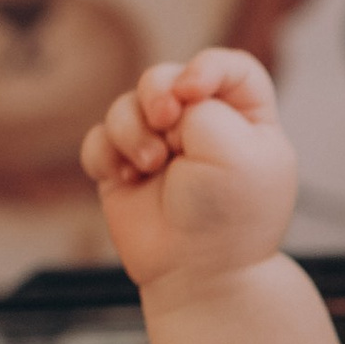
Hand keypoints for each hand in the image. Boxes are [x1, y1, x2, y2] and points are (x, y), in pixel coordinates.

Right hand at [80, 51, 299, 296]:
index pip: (228, 67)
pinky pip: (98, 140)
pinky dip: (105, 154)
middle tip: (165, 119)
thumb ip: (199, 104)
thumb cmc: (228, 217)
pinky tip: (124, 178)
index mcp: (247, 120)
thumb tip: (161, 106)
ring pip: (126, 107)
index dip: (205, 67)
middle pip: (166, 77)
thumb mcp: (234, 147)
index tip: (192, 91)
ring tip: (149, 165)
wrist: (199, 276)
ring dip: (131, 128)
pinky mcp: (123, 171)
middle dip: (157, 92)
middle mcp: (202, 129)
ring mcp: (161, 149)